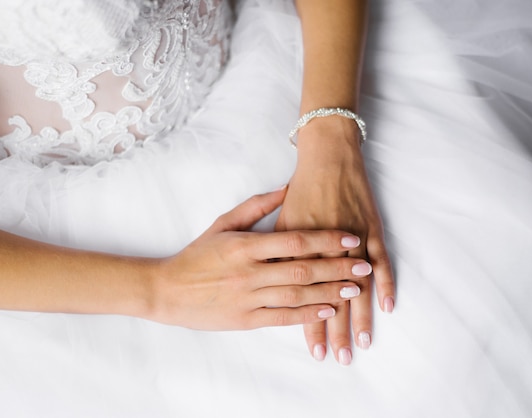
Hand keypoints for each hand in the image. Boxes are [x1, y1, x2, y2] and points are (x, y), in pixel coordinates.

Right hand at [144, 188, 369, 330]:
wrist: (167, 290)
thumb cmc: (197, 255)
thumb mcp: (223, 224)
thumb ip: (256, 207)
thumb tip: (287, 188)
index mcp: (245, 246)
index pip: (294, 241)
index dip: (326, 241)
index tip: (351, 239)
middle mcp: (249, 272)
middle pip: (302, 270)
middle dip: (337, 268)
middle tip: (364, 267)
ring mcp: (248, 298)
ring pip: (297, 296)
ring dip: (329, 293)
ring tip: (355, 291)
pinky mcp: (245, 320)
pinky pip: (282, 318)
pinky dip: (307, 315)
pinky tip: (327, 310)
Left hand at [275, 116, 394, 364]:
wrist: (328, 158)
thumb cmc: (301, 190)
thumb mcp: (282, 220)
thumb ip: (280, 253)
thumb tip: (276, 283)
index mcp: (301, 247)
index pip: (305, 295)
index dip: (309, 323)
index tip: (313, 349)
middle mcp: (326, 247)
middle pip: (331, 295)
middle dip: (335, 329)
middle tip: (338, 358)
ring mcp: (352, 238)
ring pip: (356, 284)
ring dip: (359, 316)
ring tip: (360, 343)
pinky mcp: (371, 229)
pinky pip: (381, 260)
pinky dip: (386, 284)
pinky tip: (387, 307)